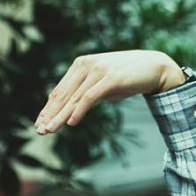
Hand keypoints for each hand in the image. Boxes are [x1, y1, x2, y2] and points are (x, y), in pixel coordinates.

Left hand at [35, 50, 186, 133]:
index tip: (40, 124)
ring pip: (74, 98)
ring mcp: (98, 70)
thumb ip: (86, 92)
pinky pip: (90, 97)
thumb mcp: (102, 84)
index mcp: (80, 65)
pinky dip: (79, 110)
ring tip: (50, 130)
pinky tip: (71, 122)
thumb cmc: (127, 77)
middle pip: (63, 94)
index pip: (60, 90)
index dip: (49, 108)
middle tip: (40, 131)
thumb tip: (70, 111)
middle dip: (50, 114)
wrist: (155, 67)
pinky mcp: (110, 78)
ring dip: (60, 116)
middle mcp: (86, 65)